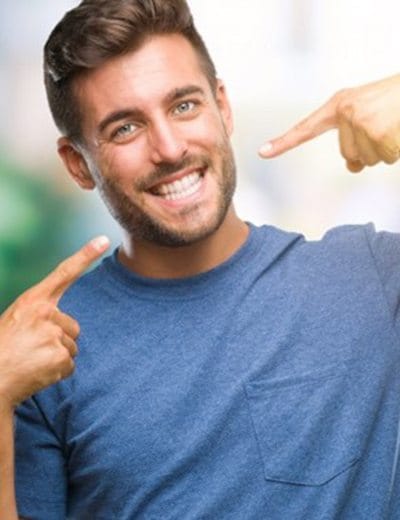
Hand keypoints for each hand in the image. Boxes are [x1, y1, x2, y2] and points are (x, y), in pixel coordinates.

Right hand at [0, 236, 109, 408]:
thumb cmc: (2, 349)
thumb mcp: (16, 320)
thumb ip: (39, 315)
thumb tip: (62, 323)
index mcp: (32, 301)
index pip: (64, 273)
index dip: (85, 256)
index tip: (104, 241)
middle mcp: (46, 313)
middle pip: (72, 326)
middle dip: (59, 339)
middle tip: (33, 349)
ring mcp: (54, 334)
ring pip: (71, 347)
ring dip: (56, 356)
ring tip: (32, 360)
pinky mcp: (60, 355)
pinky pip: (69, 365)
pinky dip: (57, 372)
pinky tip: (37, 372)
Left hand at [259, 74, 399, 171]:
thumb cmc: (396, 101)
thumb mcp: (369, 116)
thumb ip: (354, 139)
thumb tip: (352, 167)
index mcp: (340, 105)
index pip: (306, 128)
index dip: (284, 142)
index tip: (263, 152)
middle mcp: (346, 110)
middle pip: (349, 156)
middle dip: (370, 150)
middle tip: (386, 126)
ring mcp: (359, 120)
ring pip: (368, 159)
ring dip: (386, 150)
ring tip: (395, 125)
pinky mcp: (376, 130)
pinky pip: (385, 158)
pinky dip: (398, 150)